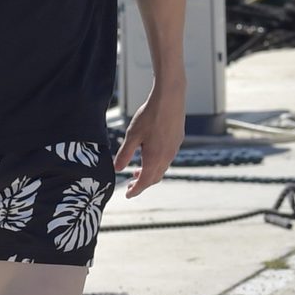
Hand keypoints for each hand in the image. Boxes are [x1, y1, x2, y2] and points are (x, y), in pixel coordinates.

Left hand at [113, 84, 185, 198]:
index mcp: (155, 158)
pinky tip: (149, 154)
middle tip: (130, 184)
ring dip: (149, 173)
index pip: (144, 182)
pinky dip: (157, 163)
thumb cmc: (150, 116)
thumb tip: (117, 169)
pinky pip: (167, 159)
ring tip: (137, 170)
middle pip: (154, 178)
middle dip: (142, 183)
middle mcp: (167, 157)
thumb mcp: (132, 136)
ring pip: (161, 168)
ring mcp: (174, 149)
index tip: (127, 195)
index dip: (135, 190)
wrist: (170, 98)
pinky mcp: (177, 141)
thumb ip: (124, 154)